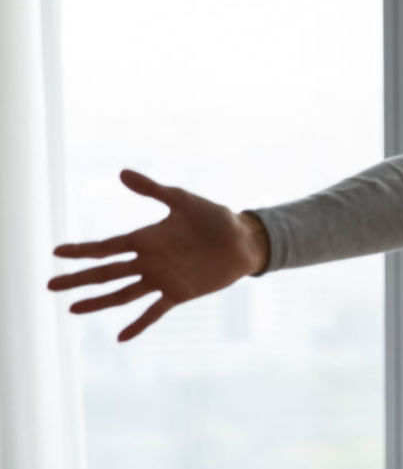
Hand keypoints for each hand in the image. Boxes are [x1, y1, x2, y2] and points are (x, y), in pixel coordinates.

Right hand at [46, 169, 266, 342]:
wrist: (244, 240)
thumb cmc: (215, 217)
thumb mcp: (183, 200)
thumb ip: (153, 190)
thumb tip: (121, 173)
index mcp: (146, 238)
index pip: (106, 246)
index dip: (82, 249)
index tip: (57, 251)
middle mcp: (148, 260)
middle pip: (106, 272)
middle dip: (79, 278)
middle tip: (50, 284)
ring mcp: (162, 278)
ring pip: (122, 293)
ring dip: (98, 302)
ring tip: (72, 309)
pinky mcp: (179, 293)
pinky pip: (154, 311)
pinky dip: (139, 324)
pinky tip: (120, 337)